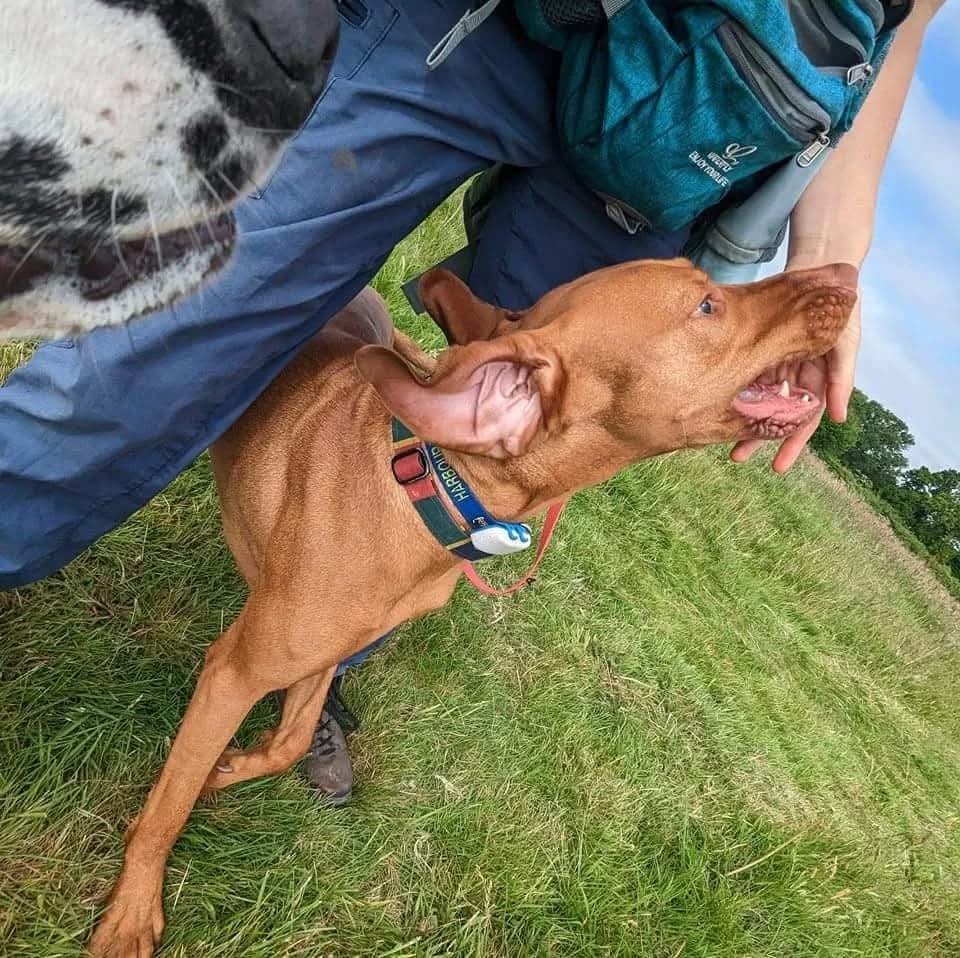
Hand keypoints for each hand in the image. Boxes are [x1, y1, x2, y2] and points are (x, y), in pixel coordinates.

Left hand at [730, 298, 860, 472]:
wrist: (819, 271)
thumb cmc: (839, 309)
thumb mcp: (843, 345)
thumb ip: (841, 380)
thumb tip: (839, 419)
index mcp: (815, 382)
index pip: (803, 421)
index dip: (791, 444)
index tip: (778, 467)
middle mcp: (792, 377)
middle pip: (773, 414)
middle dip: (757, 439)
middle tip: (737, 458)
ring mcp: (774, 363)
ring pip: (755, 397)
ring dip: (740, 418)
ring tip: (720, 436)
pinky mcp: (757, 348)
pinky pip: (744, 374)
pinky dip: (733, 390)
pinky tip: (715, 404)